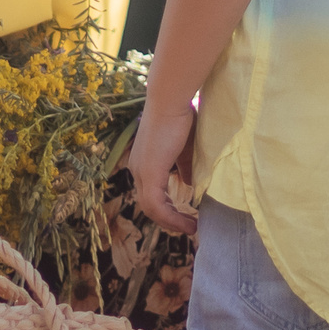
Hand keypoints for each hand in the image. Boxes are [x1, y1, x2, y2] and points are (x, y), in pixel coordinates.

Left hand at [123, 99, 201, 235]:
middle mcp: (137, 170)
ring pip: (151, 209)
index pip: (150, 195)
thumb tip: (190, 185)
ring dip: (172, 222)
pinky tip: (188, 222)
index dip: (166, 209)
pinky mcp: (150, 173)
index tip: (184, 217)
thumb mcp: (184, 149)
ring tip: (191, 228)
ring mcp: (141, 172)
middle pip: (149, 206)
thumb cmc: (180, 118)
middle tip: (188, 227)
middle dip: (169, 220)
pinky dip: (172, 217)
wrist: (171, 101)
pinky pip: (158, 205)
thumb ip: (185, 167)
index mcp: (143, 164)